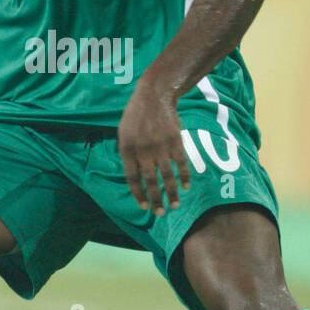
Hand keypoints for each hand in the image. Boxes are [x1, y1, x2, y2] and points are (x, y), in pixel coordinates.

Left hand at [117, 80, 190, 215]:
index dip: (138, 194)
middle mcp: (143, 149)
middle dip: (156, 199)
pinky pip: (181, 164)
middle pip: (150, 181)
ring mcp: (161, 146)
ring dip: (171, 193)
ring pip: (167, 176)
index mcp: (127, 149)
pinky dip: (184, 177)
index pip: (132, 178)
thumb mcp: (123, 133)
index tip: (144, 207)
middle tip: (160, 213)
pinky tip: (185, 188)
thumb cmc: (135, 117)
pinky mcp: (175, 141)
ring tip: (174, 206)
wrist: (154, 96)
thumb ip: (128, 155)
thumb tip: (135, 179)